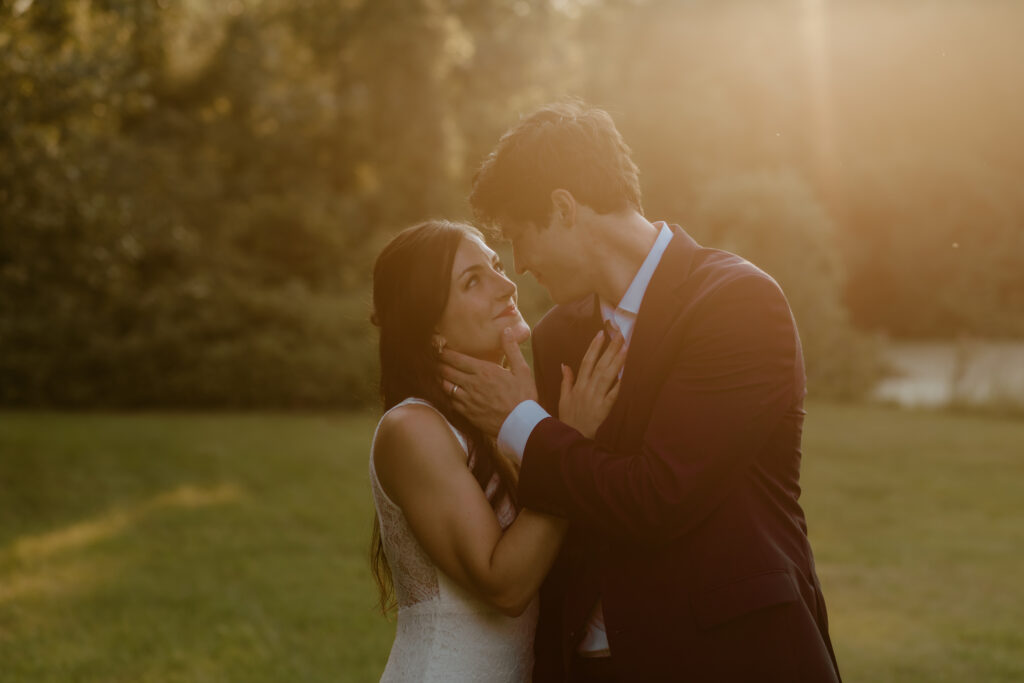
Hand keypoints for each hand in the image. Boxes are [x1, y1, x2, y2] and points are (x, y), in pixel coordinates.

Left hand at [439, 328, 538, 437]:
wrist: (522, 424)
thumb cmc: (524, 396)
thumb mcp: (522, 370)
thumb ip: (511, 349)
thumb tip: (507, 330)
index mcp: (484, 371)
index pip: (457, 359)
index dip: (445, 353)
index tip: (440, 349)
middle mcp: (472, 384)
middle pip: (447, 371)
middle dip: (440, 364)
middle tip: (436, 360)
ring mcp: (468, 400)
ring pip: (446, 386)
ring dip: (442, 379)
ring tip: (442, 375)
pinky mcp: (468, 413)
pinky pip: (451, 402)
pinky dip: (449, 395)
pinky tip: (451, 393)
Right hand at [558, 323, 626, 438]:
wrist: (572, 436)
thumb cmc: (569, 416)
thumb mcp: (563, 398)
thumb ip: (566, 380)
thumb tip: (565, 364)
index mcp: (578, 385)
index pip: (586, 361)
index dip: (594, 347)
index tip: (601, 333)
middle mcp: (587, 388)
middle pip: (599, 365)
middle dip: (610, 348)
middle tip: (619, 334)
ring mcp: (595, 398)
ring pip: (606, 376)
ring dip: (616, 362)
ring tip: (625, 348)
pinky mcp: (603, 409)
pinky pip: (612, 395)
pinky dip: (618, 385)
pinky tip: (625, 375)